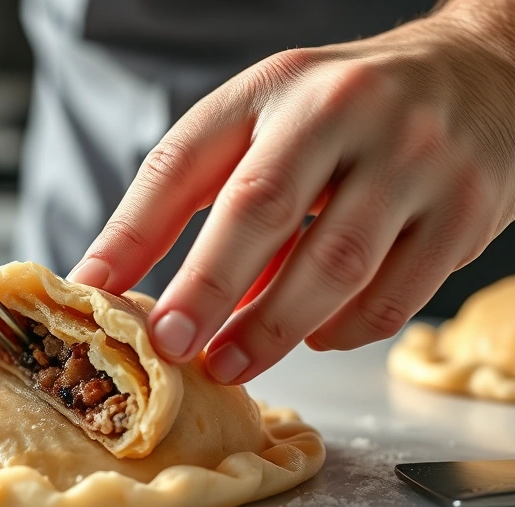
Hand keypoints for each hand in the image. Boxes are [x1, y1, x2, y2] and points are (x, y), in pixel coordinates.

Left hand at [68, 6, 514, 383]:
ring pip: (335, 264)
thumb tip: (121, 283)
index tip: (95, 294)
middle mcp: (344, 111)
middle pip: (261, 208)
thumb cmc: (346, 111)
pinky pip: (397, 295)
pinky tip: (317, 336)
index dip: (132, 233)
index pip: (183, 161)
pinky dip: (346, 331)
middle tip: (173, 348)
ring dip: (273, 329)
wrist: (480, 76)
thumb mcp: (263, 121)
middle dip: (207, 289)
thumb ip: (195, 192)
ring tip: (231, 363)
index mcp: (273, 88)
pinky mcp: (466, 210)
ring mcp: (414, 158)